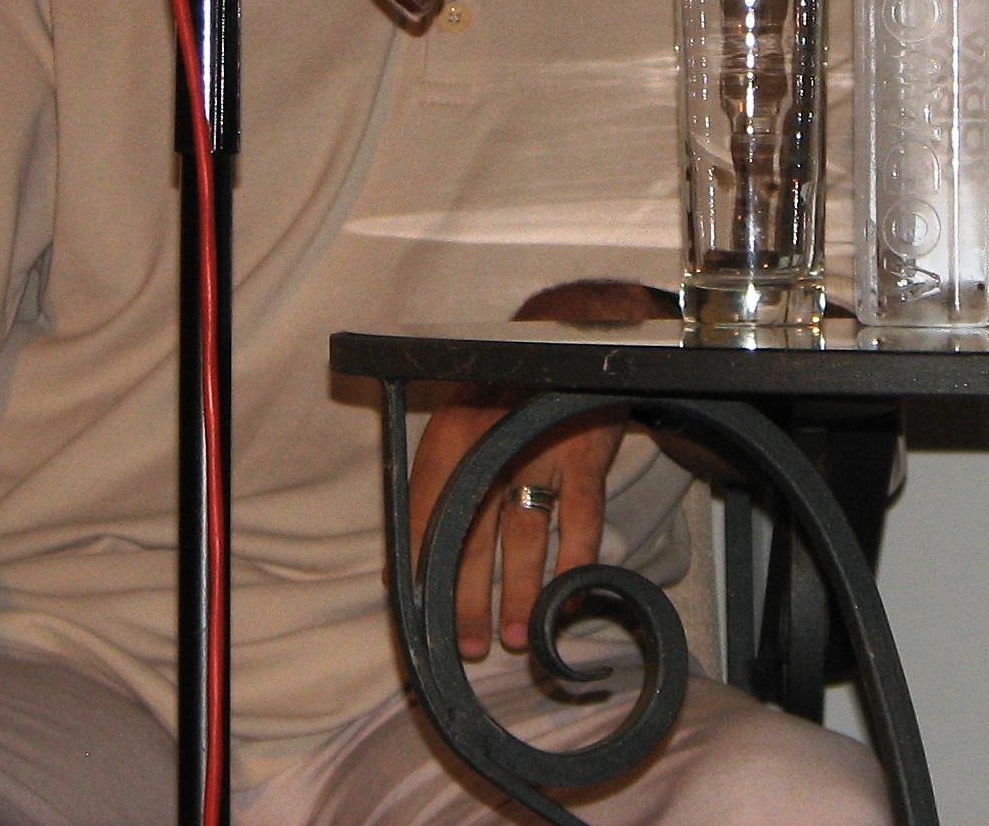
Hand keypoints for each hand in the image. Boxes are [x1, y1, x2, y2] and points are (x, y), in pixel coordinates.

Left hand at [407, 389, 625, 660]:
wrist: (572, 343)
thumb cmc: (510, 394)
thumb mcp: (464, 427)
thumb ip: (439, 490)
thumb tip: (405, 569)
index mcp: (449, 440)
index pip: (424, 518)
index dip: (421, 572)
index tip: (423, 617)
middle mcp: (488, 444)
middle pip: (472, 535)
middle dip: (469, 599)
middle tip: (470, 646)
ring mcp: (539, 450)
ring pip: (524, 535)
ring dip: (521, 592)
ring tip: (518, 636)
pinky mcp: (584, 455)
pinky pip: (580, 520)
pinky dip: (575, 562)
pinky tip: (570, 598)